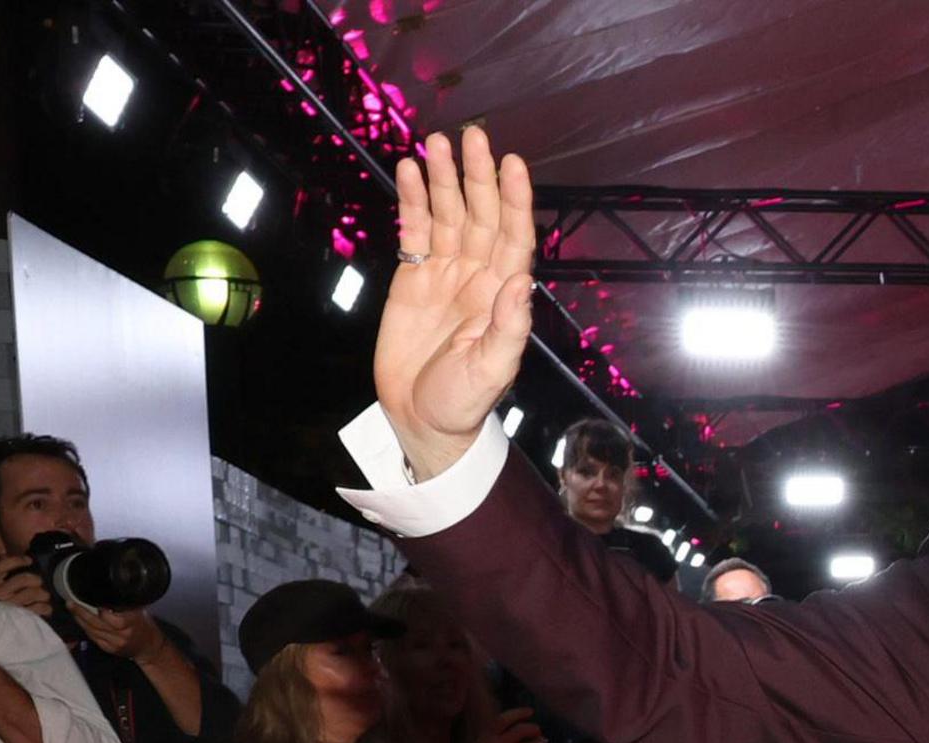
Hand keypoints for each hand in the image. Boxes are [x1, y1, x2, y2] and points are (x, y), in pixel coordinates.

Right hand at [0, 553, 50, 616]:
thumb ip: (3, 580)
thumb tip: (22, 565)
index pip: (2, 567)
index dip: (17, 561)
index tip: (28, 560)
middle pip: (23, 579)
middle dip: (36, 580)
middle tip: (39, 584)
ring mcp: (9, 606)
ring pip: (34, 592)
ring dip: (43, 595)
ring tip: (44, 598)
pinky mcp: (20, 617)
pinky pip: (39, 608)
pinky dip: (46, 608)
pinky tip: (45, 609)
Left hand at [75, 604, 164, 661]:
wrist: (150, 647)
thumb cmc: (144, 627)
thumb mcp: (139, 611)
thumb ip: (124, 604)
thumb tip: (106, 592)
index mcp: (133, 623)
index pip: (112, 618)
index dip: (100, 610)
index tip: (91, 600)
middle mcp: (123, 635)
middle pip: (97, 624)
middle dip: (81, 613)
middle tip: (71, 603)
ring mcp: (115, 643)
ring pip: (92, 631)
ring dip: (80, 620)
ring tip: (72, 609)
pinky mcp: (109, 649)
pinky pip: (93, 637)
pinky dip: (85, 628)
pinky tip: (80, 621)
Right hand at [376, 126, 540, 481]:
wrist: (422, 419)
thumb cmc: (463, 402)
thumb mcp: (492, 370)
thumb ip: (508, 327)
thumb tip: (521, 282)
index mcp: (503, 295)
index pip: (514, 237)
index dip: (514, 200)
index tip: (512, 164)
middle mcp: (478, 276)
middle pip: (480, 215)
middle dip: (477, 176)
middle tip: (471, 136)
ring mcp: (445, 274)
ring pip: (448, 216)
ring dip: (443, 179)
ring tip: (435, 143)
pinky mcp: (413, 279)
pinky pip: (415, 232)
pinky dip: (412, 201)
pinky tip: (408, 171)